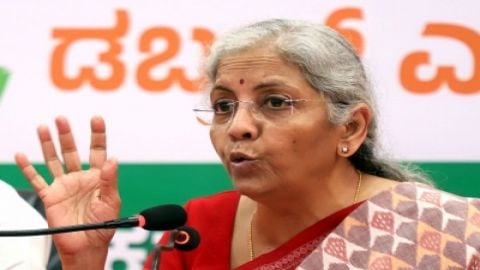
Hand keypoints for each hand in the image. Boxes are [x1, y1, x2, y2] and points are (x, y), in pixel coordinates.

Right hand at [15, 116, 119, 267]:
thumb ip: (110, 181)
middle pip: (72, 151)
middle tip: (62, 119)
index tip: (96, 119)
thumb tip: (114, 159)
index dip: (97, 134)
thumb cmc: (103, 226)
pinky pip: (37, 180)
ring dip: (48, 144)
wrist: (86, 246)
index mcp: (98, 177)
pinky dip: (27, 168)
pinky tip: (21, 156)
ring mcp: (64, 185)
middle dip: (67, 135)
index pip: (98, 150)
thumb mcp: (111, 202)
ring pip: (54, 160)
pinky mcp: (51, 196)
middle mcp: (80, 177)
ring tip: (43, 127)